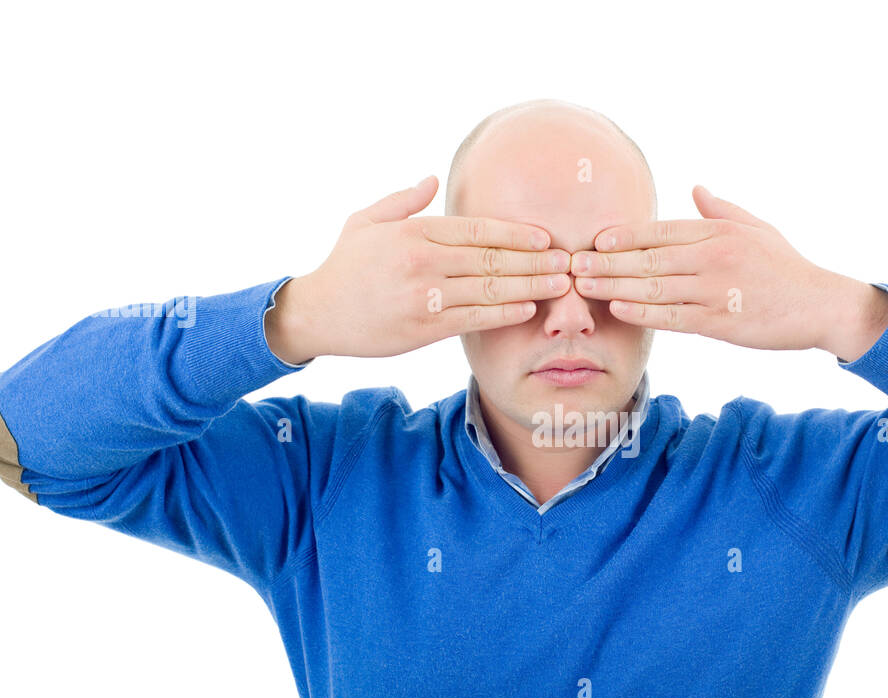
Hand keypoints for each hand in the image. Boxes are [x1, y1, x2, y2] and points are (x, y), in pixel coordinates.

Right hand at [265, 176, 570, 362]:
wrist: (317, 314)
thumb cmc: (345, 267)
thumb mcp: (366, 222)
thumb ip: (403, 201)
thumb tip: (432, 178)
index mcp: (414, 232)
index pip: (477, 230)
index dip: (516, 233)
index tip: (545, 237)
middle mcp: (423, 261)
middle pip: (492, 259)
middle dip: (535, 260)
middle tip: (569, 261)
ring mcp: (424, 296)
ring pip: (489, 289)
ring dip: (531, 286)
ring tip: (561, 285)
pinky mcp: (423, 328)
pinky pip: (473, 319)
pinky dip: (504, 314)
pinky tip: (529, 309)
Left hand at [568, 185, 887, 359]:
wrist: (821, 305)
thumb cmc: (786, 268)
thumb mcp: (756, 228)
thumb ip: (721, 210)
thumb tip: (696, 188)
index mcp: (717, 231)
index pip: (661, 231)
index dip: (625, 235)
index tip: (595, 238)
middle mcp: (712, 256)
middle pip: (648, 258)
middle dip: (606, 261)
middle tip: (571, 262)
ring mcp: (715, 290)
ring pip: (654, 286)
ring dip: (613, 286)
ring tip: (582, 286)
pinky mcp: (720, 322)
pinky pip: (673, 316)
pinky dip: (643, 312)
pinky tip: (617, 309)